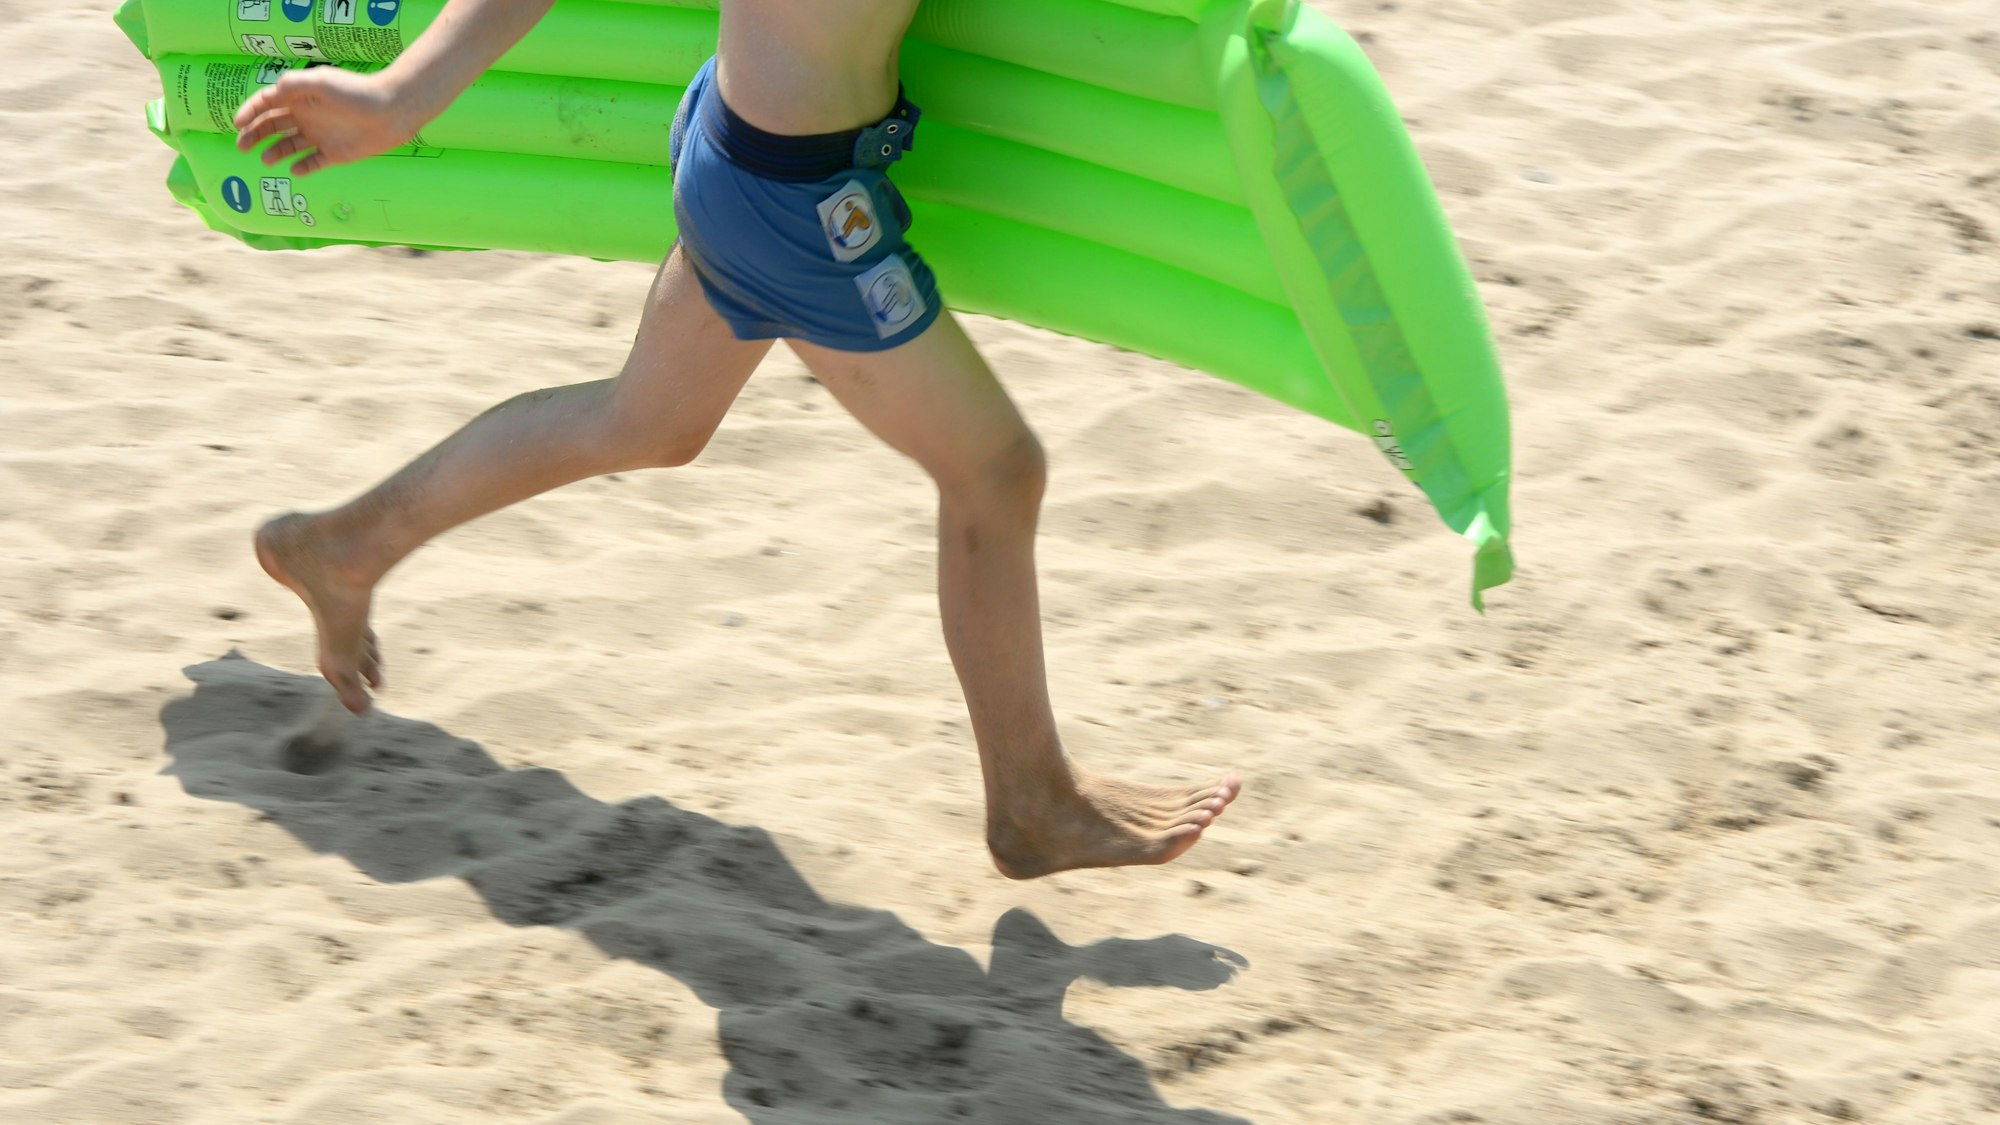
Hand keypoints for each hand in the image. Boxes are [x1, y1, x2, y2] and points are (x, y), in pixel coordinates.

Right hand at [233, 67, 416, 175]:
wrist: (392, 111)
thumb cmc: (357, 92)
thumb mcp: (322, 81)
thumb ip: (295, 84)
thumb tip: (273, 92)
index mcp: (301, 96)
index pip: (267, 103)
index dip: (250, 112)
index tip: (238, 124)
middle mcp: (307, 115)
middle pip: (273, 125)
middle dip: (255, 135)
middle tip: (242, 146)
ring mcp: (320, 135)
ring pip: (289, 146)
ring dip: (275, 152)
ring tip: (265, 160)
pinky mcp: (335, 153)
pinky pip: (313, 163)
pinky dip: (302, 167)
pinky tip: (294, 170)